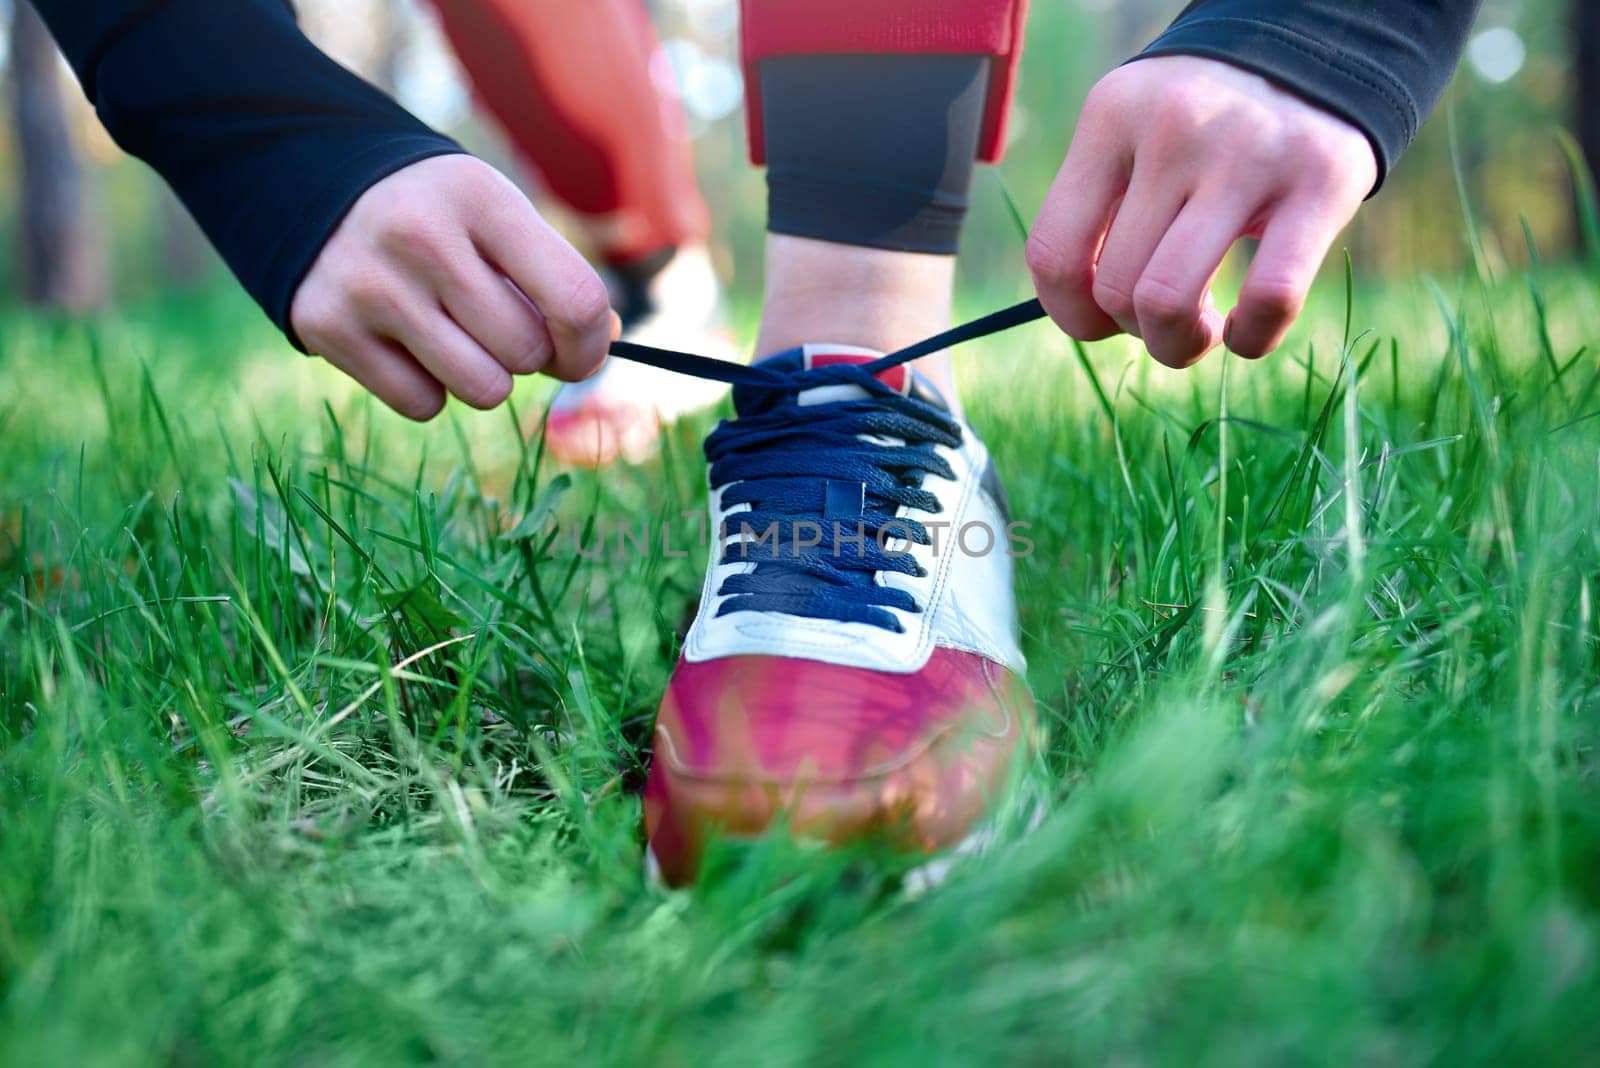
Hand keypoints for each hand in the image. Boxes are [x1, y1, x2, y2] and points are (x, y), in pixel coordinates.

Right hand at [290, 155, 617, 419]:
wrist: (316, 187)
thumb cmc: (439, 216)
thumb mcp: (498, 217)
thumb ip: (556, 276)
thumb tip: (603, 340)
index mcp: (480, 198)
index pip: (575, 299)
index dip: (590, 345)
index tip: (580, 352)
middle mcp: (420, 236)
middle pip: (526, 353)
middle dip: (527, 355)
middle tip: (498, 328)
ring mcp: (370, 284)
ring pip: (481, 390)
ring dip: (482, 377)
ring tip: (454, 334)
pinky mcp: (329, 326)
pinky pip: (423, 404)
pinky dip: (428, 389)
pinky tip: (406, 343)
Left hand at [1025, 56, 1377, 367]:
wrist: (1315, 52)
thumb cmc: (1203, 124)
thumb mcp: (1133, 134)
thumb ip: (1097, 209)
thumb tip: (1080, 316)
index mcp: (1113, 115)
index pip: (1052, 253)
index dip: (1071, 314)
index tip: (1102, 320)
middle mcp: (1176, 128)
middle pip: (1115, 288)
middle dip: (1134, 329)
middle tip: (1166, 317)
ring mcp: (1249, 154)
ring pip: (1170, 302)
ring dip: (1179, 346)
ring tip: (1202, 330)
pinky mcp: (1322, 181)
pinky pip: (1268, 299)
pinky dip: (1251, 339)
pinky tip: (1248, 330)